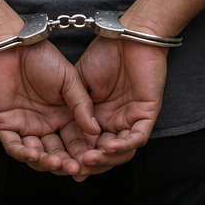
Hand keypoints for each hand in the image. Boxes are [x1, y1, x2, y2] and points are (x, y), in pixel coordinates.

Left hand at [0, 41, 99, 174]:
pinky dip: (23, 154)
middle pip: (58, 152)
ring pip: (37, 155)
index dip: (85, 152)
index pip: (76, 141)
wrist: (13, 46)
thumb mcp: (69, 80)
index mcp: (64, 115)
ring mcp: (26, 126)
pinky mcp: (7, 125)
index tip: (94, 159)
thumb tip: (95, 130)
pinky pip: (14, 147)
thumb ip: (81, 104)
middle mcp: (46, 125)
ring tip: (57, 162)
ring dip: (47, 162)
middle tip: (76, 168)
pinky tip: (35, 155)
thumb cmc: (42, 57)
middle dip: (67, 163)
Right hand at [68, 35, 167, 176]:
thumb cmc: (104, 54)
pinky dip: (123, 145)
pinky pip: (137, 138)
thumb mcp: (78, 82)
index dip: (73, 156)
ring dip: (105, 159)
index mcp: (98, 117)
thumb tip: (63, 135)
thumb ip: (73, 107)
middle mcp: (115, 122)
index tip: (58, 163)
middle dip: (89, 163)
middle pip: (104, 154)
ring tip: (89, 159)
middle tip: (74, 168)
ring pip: (121, 152)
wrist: (126, 36)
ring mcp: (131, 119)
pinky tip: (108, 146)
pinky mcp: (146, 114)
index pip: (86, 144)